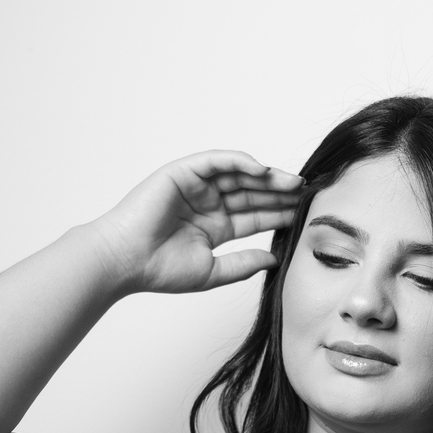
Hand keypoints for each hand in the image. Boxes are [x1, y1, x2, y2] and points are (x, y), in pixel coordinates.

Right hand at [91, 151, 303, 295]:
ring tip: (292, 181)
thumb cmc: (159, 270)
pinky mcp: (183, 172)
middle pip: (251, 193)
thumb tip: (275, 259)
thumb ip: (244, 264)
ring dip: (266, 176)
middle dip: (279, 192)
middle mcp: (207, 204)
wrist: (125, 262)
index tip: (306, 215)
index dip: (279, 213)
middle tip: (308, 193)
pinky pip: (216, 161)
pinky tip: (262, 169)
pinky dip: (239, 161)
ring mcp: (195, 187)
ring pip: (238, 175)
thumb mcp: (213, 271)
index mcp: (214, 226)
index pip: (254, 216)